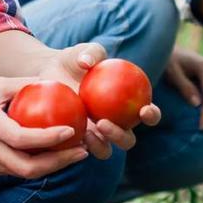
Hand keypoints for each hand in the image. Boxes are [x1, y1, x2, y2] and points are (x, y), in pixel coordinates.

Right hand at [0, 77, 90, 177]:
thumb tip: (55, 83)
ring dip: (52, 166)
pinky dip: (37, 165)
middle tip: (82, 151)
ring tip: (74, 153)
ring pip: (24, 173)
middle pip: (29, 168)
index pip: (23, 139)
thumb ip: (22, 85)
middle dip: (60, 163)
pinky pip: (15, 171)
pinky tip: (52, 154)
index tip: (71, 131)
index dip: (49, 138)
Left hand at [34, 42, 160, 160]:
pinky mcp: (77, 140)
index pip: (148, 113)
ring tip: (87, 132)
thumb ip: (90, 53)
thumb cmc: (75, 59)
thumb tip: (87, 62)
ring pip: (106, 150)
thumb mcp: (83, 52)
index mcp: (128, 105)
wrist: (51, 71)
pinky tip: (69, 134)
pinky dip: (78, 145)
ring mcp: (97, 135)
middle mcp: (116, 124)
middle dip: (121, 137)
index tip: (144, 109)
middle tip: (104, 123)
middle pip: (128, 139)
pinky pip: (80, 147)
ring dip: (101, 145)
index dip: (152, 115)